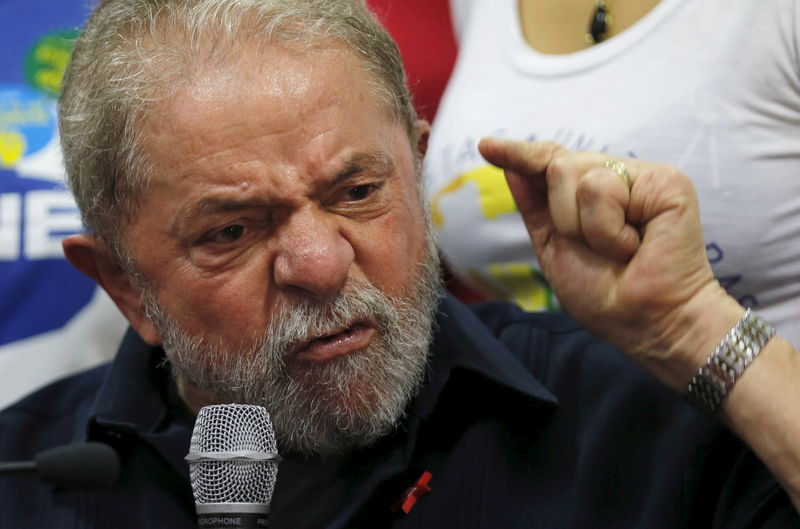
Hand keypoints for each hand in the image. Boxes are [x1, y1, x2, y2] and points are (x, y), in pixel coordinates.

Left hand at [477, 139, 738, 388]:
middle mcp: (616, 177)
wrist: (645, 321)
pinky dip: (607, 230)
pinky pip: (602, 189)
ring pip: (572, 172)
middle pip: (556, 165)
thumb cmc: (605, 293)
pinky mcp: (664, 180)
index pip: (550, 161)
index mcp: (590, 193)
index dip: (519, 153)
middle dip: (562, 217)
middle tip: (598, 250)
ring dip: (584, 227)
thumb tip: (512, 167)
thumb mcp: (554, 246)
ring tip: (619, 250)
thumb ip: (535, 205)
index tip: (486, 146)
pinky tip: (635, 246)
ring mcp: (641, 176)